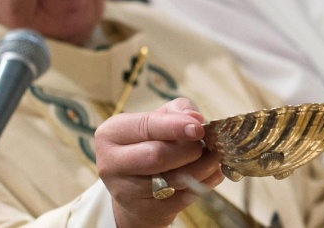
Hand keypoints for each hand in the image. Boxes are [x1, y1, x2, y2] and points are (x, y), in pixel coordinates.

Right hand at [94, 97, 223, 227]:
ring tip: (213, 157)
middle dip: (190, 149)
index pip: (146, 126)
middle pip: (157, 156)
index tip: (198, 127)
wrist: (137, 188)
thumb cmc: (149, 145)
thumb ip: (176, 111)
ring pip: (174, 178)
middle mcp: (112, 164)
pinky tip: (208, 173)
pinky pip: (184, 197)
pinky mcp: (145, 212)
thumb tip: (195, 117)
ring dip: (203, 166)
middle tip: (206, 144)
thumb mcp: (157, 120)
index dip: (175, 126)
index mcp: (111, 134)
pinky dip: (204, 183)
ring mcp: (126, 192)